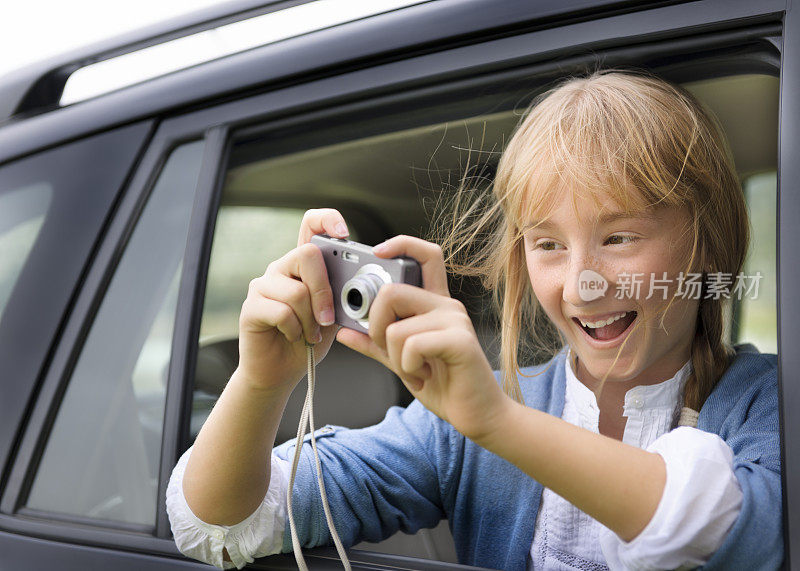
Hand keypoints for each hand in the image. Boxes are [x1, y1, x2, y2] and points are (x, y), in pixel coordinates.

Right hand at [236, 208, 346, 391]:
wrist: (282, 372)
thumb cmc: (309, 339)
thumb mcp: (334, 313)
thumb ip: (342, 293)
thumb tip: (357, 283)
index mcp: (304, 265)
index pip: (311, 224)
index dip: (327, 220)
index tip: (343, 233)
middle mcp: (282, 268)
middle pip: (307, 255)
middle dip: (324, 291)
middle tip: (327, 318)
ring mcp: (263, 285)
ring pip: (297, 291)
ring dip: (310, 320)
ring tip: (309, 334)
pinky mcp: (251, 307)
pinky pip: (282, 312)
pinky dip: (295, 330)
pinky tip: (293, 337)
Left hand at [335, 235, 509, 441]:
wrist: (479, 415)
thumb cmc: (446, 386)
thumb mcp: (402, 362)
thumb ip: (376, 344)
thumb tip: (344, 331)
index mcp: (435, 304)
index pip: (425, 254)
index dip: (400, 244)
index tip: (376, 251)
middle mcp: (447, 305)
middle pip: (392, 291)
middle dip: (376, 326)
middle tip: (389, 349)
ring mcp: (455, 320)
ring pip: (395, 327)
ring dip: (394, 358)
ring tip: (415, 371)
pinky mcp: (460, 341)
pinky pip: (411, 346)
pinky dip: (407, 368)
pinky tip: (423, 376)